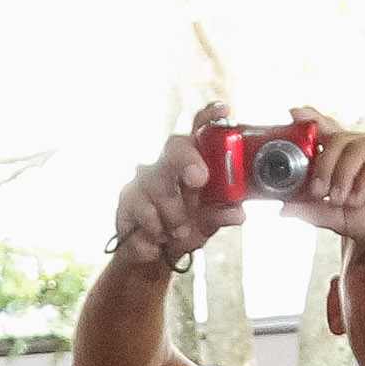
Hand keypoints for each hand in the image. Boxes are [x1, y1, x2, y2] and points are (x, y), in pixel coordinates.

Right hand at [110, 104, 240, 268]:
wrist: (154, 255)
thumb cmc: (185, 229)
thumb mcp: (207, 224)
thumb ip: (220, 215)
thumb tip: (238, 213)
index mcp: (192, 163)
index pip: (199, 130)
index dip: (210, 116)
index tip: (224, 110)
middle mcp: (167, 164)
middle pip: (174, 146)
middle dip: (188, 160)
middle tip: (199, 180)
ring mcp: (144, 179)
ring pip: (159, 186)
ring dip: (174, 216)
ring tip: (179, 231)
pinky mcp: (126, 198)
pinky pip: (143, 211)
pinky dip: (155, 231)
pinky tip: (158, 237)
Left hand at [283, 113, 364, 254]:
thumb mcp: (340, 219)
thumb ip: (313, 210)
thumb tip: (281, 209)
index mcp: (353, 157)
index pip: (329, 131)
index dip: (312, 119)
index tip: (293, 114)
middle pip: (338, 138)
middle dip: (323, 164)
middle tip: (319, 192)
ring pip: (357, 146)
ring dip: (343, 174)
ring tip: (342, 201)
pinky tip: (361, 199)